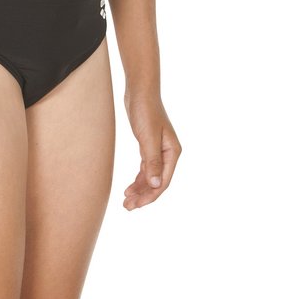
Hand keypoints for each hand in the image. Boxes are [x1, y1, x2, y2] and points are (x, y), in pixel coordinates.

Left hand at [122, 92, 181, 209]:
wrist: (140, 91)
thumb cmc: (145, 111)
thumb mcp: (148, 137)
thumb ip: (152, 161)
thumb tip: (156, 184)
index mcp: (172, 152)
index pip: (163, 181)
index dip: (150, 195)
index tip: (135, 205)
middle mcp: (168, 153)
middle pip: (157, 182)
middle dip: (143, 196)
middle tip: (127, 207)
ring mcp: (159, 150)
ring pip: (151, 176)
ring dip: (140, 189)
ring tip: (126, 201)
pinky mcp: (149, 146)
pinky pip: (146, 168)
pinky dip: (139, 178)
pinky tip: (129, 187)